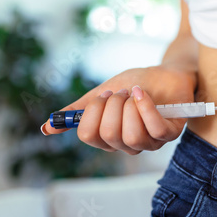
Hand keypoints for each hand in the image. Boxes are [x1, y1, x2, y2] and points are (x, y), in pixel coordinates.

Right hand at [41, 65, 195, 154]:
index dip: (92, 112)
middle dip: (112, 105)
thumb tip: (46, 128)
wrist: (166, 72)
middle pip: (108, 135)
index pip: (88, 136)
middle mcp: (128, 145)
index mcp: (109, 137)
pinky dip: (145, 107)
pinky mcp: (170, 133)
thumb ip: (78, 110)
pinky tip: (142, 93)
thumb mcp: (102, 94)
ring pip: (131, 136)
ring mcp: (150, 142)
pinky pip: (154, 128)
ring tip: (135, 93)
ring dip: (130, 106)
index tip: (104, 95)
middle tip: (122, 92)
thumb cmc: (136, 84)